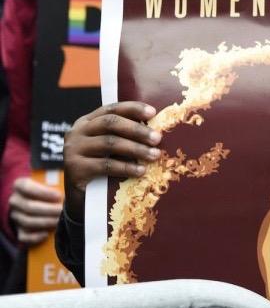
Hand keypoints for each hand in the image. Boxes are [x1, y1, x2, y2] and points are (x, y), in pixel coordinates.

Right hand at [8, 177, 63, 245]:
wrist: (32, 200)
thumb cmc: (45, 189)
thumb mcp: (49, 181)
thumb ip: (57, 181)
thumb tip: (71, 182)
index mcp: (19, 185)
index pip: (26, 187)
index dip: (43, 192)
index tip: (58, 195)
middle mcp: (15, 201)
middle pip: (29, 206)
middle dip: (49, 209)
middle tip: (63, 210)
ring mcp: (15, 216)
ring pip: (28, 221)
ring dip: (46, 221)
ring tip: (60, 220)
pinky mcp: (18, 229)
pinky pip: (24, 236)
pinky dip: (35, 237)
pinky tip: (47, 234)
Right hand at [63, 102, 160, 219]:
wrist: (81, 198)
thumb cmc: (102, 168)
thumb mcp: (111, 148)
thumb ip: (124, 136)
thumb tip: (156, 131)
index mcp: (87, 122)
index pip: (111, 109)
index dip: (133, 108)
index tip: (153, 112)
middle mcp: (77, 132)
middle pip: (110, 123)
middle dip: (137, 130)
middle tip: (157, 138)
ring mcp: (73, 150)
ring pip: (109, 143)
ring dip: (136, 149)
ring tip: (154, 155)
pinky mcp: (75, 169)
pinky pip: (105, 165)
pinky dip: (126, 168)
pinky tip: (140, 171)